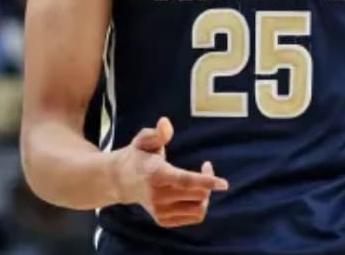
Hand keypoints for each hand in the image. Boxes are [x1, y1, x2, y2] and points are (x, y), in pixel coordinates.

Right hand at [110, 116, 228, 227]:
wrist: (120, 181)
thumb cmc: (137, 156)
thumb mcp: (143, 140)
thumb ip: (156, 133)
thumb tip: (165, 123)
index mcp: (156, 174)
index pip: (184, 180)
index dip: (205, 181)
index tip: (224, 184)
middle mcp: (158, 196)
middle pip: (198, 194)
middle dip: (209, 181)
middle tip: (206, 166)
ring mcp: (160, 211)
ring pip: (199, 209)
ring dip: (206, 195)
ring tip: (200, 183)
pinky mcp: (163, 220)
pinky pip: (193, 217)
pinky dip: (199, 206)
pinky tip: (192, 194)